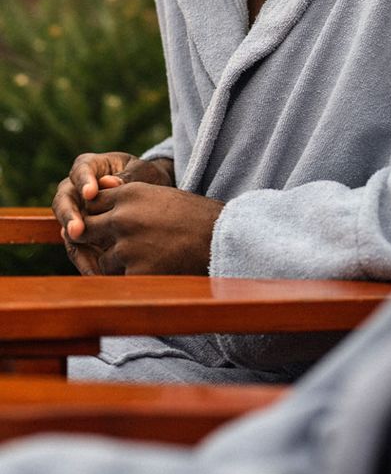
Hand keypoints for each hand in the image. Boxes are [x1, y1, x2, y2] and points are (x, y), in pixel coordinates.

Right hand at [53, 152, 174, 274]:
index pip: (80, 170)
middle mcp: (77, 189)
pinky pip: (78, 247)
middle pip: (63, 199)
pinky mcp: (83, 235)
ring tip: (85, 256)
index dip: (82, 181)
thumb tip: (110, 183)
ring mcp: (78, 213)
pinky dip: (85, 259)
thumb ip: (128, 177)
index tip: (91, 193)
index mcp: (91, 166)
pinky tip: (95, 271)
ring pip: (66, 227)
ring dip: (74, 243)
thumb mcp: (144, 173)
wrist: (155, 197)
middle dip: (68, 215)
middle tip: (77, 230)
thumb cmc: (148, 178)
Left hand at [77, 183, 223, 274]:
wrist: (222, 239)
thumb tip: (104, 195)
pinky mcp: (136, 272)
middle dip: (95, 238)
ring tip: (144, 260)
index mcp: (129, 194)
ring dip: (116, 263)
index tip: (107, 223)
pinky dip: (132, 279)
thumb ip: (129, 197)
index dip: (98, 214)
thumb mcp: (160, 196)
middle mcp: (122, 218)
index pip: (92, 202)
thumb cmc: (196, 216)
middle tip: (111, 246)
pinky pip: (120, 279)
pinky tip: (152, 272)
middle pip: (86, 229)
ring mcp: (127, 247)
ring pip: (103, 259)